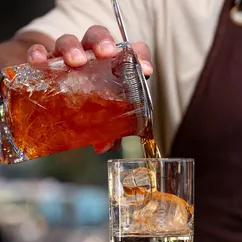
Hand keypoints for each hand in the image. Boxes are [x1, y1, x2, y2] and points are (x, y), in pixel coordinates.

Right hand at [26, 25, 152, 153]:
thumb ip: (110, 131)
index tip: (144, 70)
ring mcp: (68, 57)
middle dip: (103, 42)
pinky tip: (39, 62)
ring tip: (75, 62)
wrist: (64, 101)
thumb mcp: (106, 119)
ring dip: (72, 48)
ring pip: (69, 41)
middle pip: (98, 37)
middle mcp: (91, 57)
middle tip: (106, 54)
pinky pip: (41, 52)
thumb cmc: (93, 107)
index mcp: (113, 65)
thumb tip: (103, 146)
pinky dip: (39, 54)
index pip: (131, 52)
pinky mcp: (47, 63)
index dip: (140, 57)